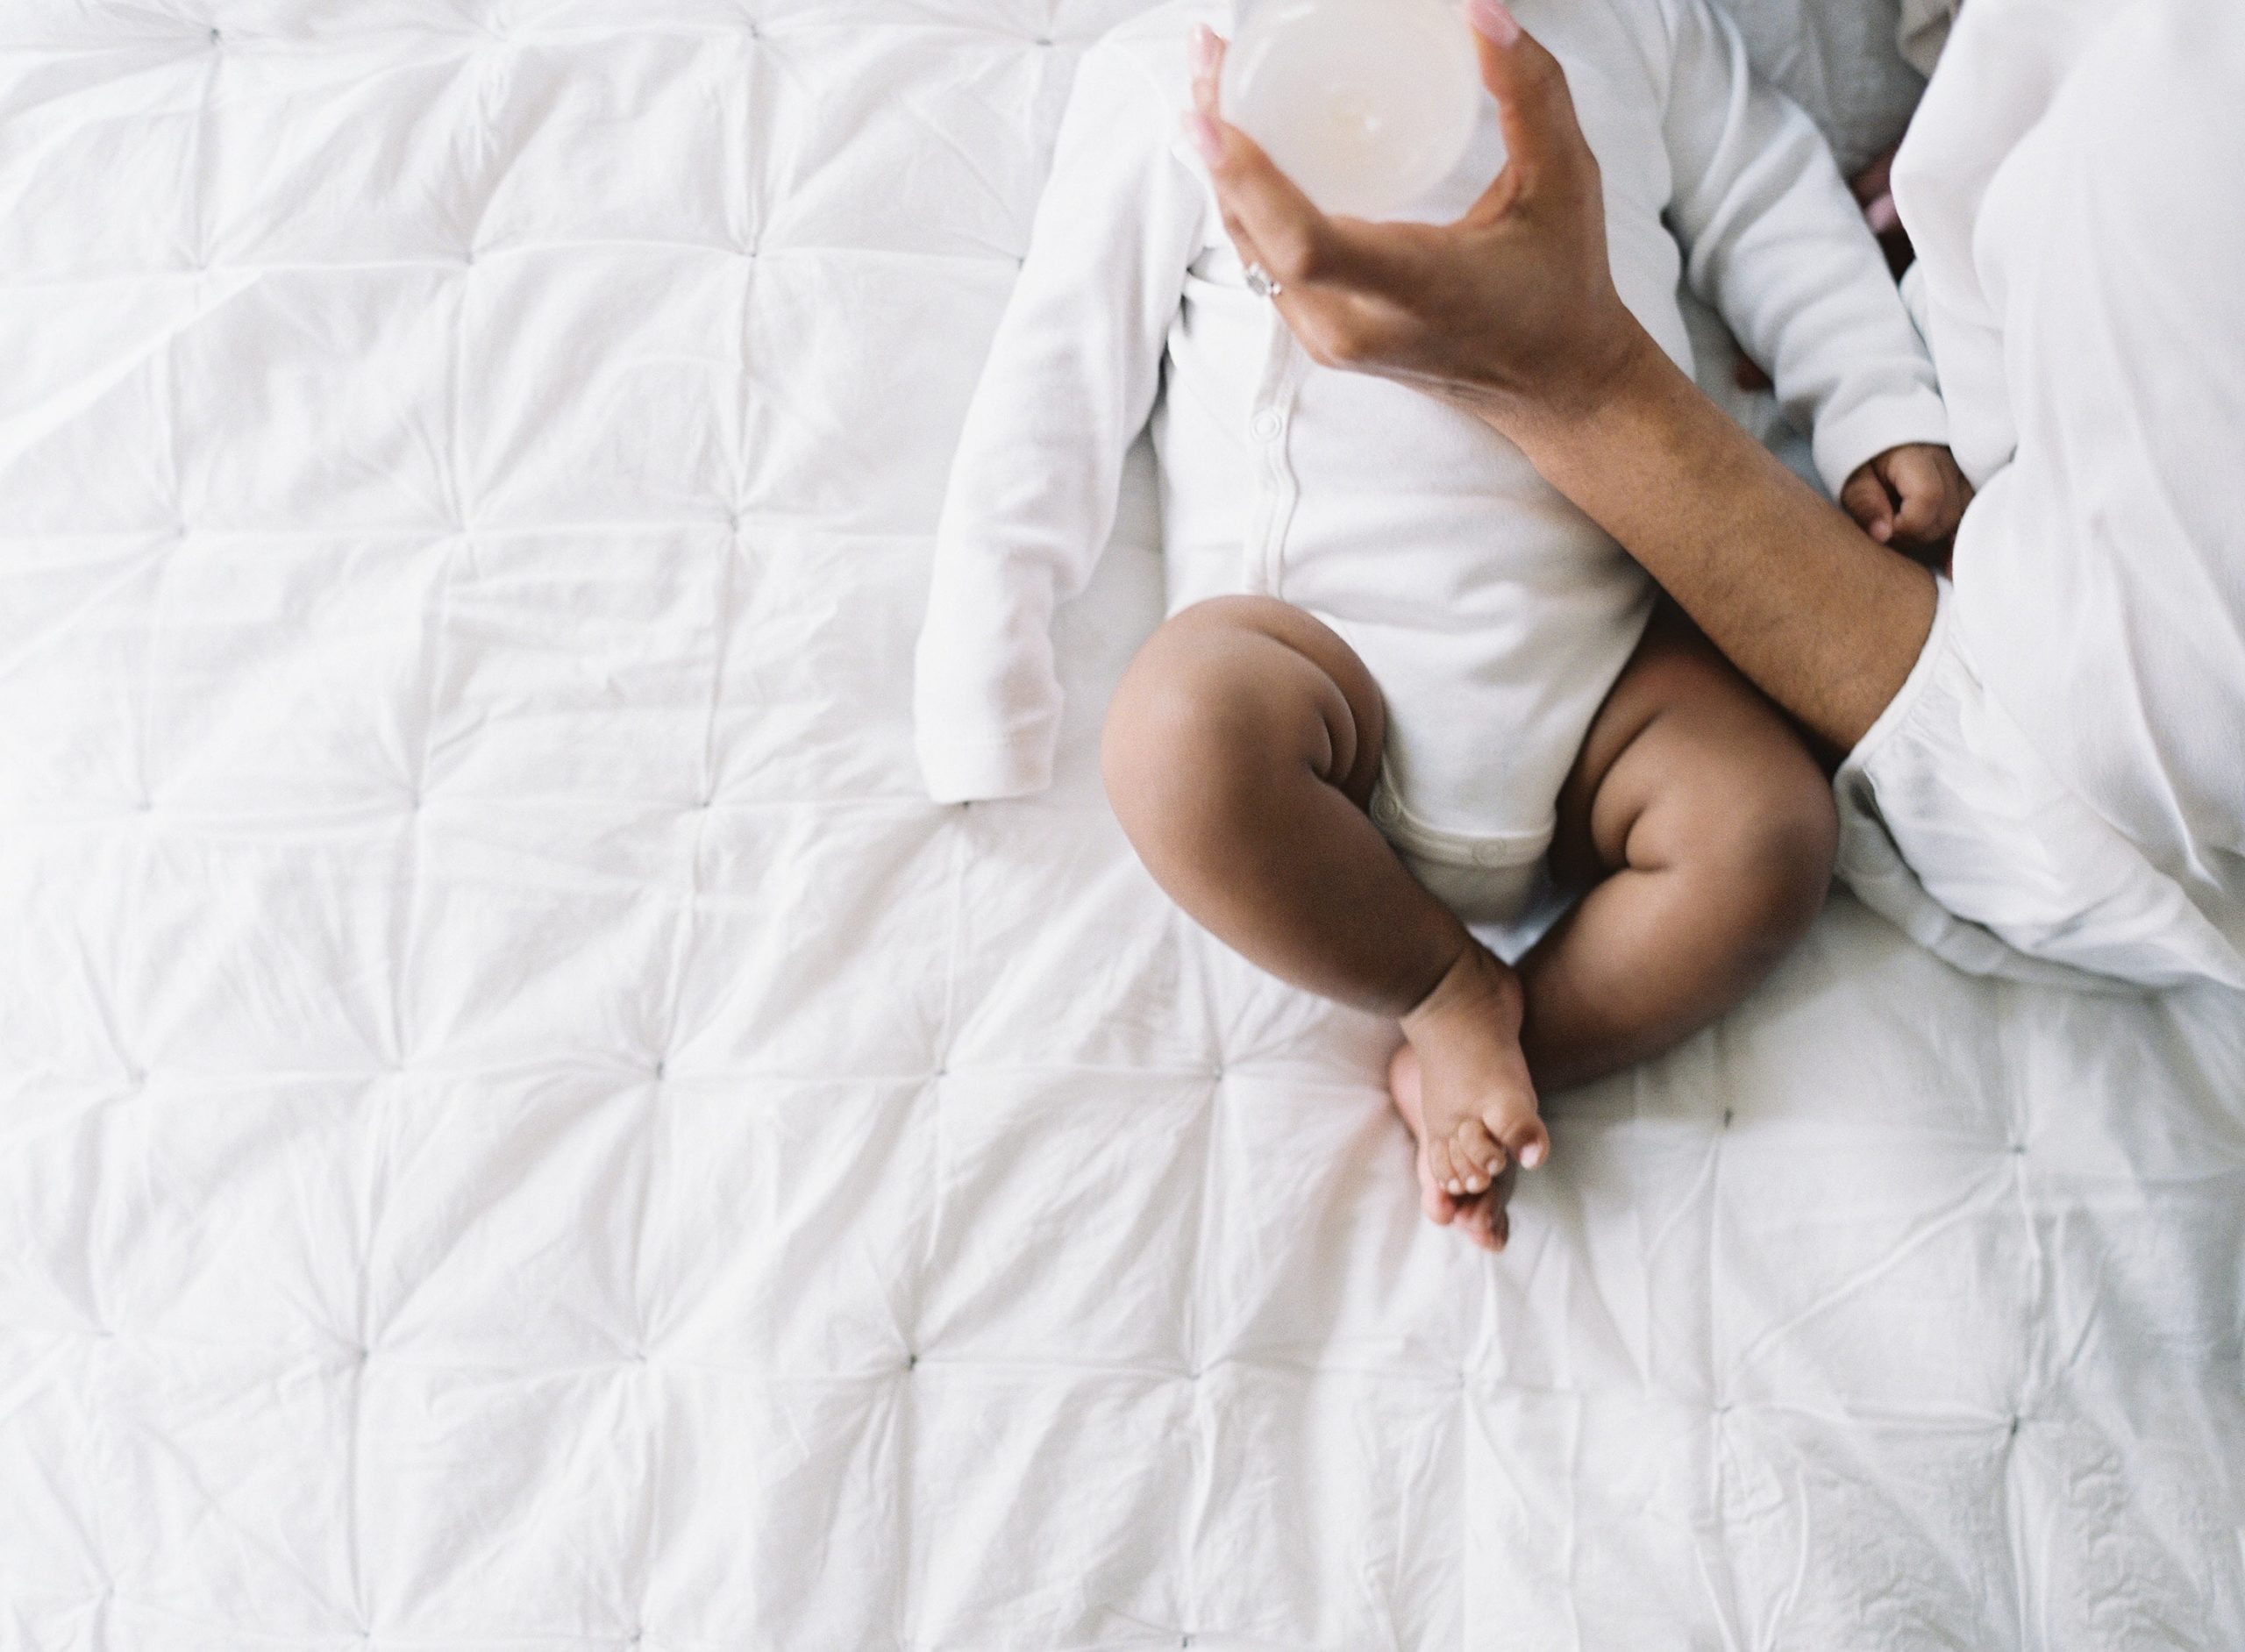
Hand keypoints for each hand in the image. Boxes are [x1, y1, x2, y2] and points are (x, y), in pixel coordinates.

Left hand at [1184, 0, 1648, 429]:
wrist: (1553, 385)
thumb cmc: (1562, 283)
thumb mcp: (1563, 180)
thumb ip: (1529, 91)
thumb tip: (1478, 8)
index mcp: (1414, 289)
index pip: (1305, 242)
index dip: (1246, 178)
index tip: (1208, 113)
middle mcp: (1355, 327)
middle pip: (1255, 237)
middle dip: (1218, 145)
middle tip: (1209, 55)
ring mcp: (1330, 340)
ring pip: (1248, 250)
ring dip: (1222, 170)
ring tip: (1214, 85)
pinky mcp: (1320, 338)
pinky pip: (1262, 264)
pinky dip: (1243, 202)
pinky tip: (1237, 144)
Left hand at [1839, 444, 1971, 555]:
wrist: (1884, 448)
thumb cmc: (1867, 465)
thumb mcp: (1854, 480)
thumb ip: (1866, 504)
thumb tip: (1883, 535)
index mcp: (1918, 458)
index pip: (1928, 496)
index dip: (1907, 524)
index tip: (1886, 530)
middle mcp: (1949, 467)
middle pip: (1947, 515)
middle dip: (1918, 535)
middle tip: (1892, 535)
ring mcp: (1964, 481)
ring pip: (1962, 522)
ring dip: (1934, 539)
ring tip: (1907, 536)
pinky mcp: (1968, 494)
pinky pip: (1969, 523)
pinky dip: (1955, 544)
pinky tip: (1949, 567)